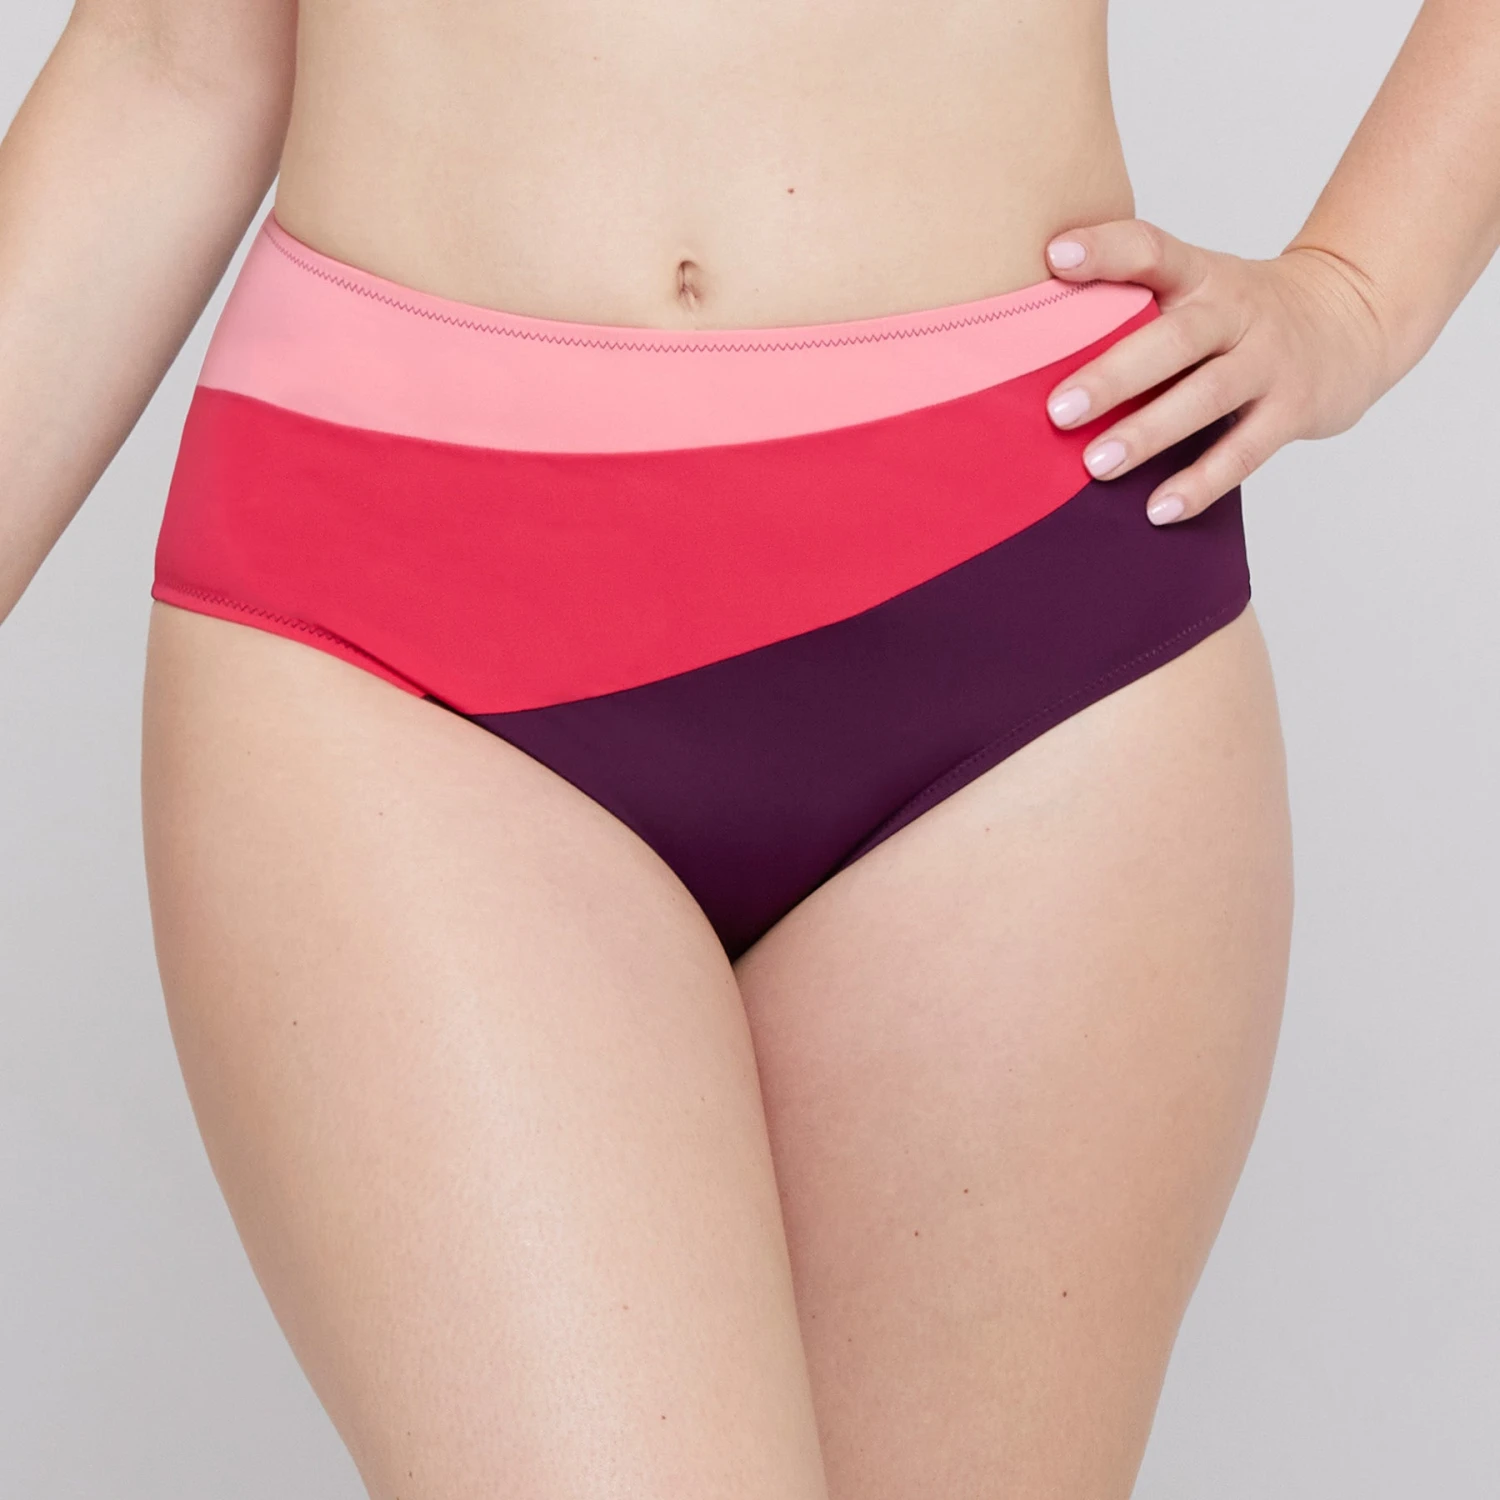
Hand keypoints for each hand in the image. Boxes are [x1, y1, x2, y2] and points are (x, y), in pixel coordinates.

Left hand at [1041, 219, 1393, 522]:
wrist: (1353, 321)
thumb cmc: (1239, 317)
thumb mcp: (1197, 289)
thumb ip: (1132, 307)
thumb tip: (1027, 351)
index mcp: (1202, 275)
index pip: (1152, 250)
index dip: (1105, 250)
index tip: (1054, 256)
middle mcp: (1237, 311)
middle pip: (1175, 339)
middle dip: (1114, 375)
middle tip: (1057, 410)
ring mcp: (1270, 361)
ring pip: (1206, 397)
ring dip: (1149, 433)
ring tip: (1097, 465)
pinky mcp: (1294, 409)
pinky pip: (1243, 452)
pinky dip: (1200, 483)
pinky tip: (1158, 509)